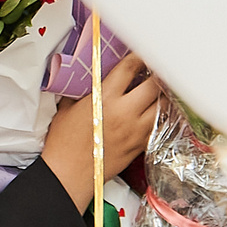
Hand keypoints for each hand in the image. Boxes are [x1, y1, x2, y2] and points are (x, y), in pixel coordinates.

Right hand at [40, 54, 162, 210]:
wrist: (68, 173)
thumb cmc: (63, 142)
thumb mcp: (67, 107)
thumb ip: (82, 90)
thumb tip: (87, 77)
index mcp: (105, 98)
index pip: (130, 68)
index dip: (139, 57)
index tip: (142, 53)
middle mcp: (124, 112)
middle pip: (154, 85)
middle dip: (156, 74)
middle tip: (156, 70)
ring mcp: (135, 130)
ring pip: (163, 106)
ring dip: (163, 96)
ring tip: (159, 90)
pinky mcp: (140, 145)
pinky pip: (161, 126)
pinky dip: (162, 116)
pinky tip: (158, 111)